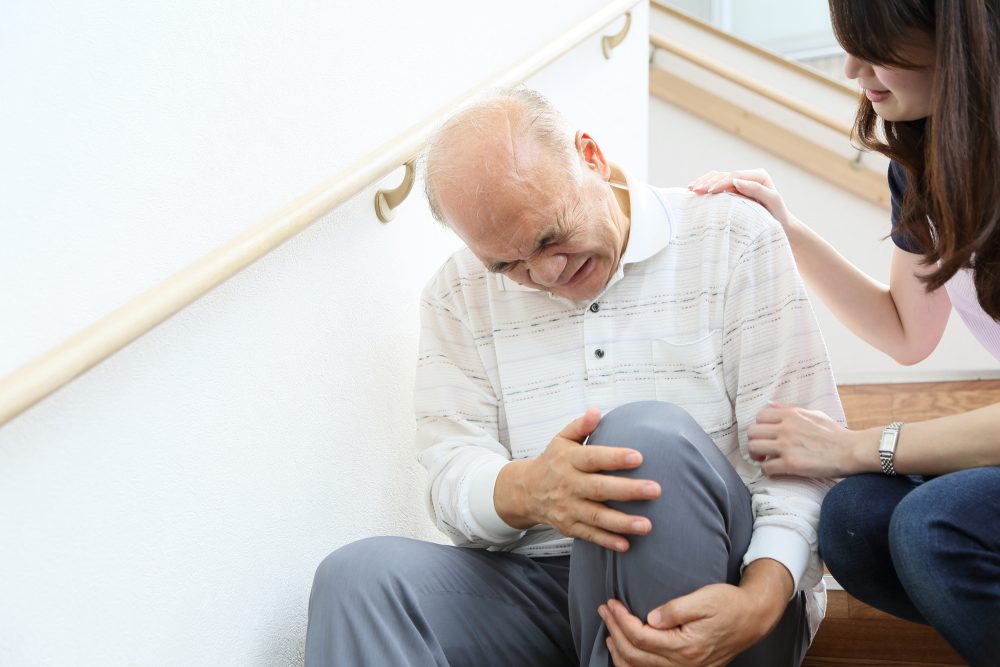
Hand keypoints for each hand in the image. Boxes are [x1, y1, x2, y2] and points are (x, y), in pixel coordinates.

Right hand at [495, 408, 661, 551]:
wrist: (526, 491)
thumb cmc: (552, 462)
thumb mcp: (561, 439)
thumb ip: (581, 426)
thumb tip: (597, 411)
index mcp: (569, 460)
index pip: (593, 458)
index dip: (614, 458)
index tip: (638, 457)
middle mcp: (569, 485)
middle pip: (600, 488)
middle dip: (628, 490)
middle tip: (655, 490)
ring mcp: (569, 508)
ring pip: (597, 517)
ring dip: (622, 522)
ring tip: (647, 525)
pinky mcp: (569, 526)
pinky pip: (590, 535)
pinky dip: (607, 541)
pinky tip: (626, 545)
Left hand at [599, 581, 777, 666]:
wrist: (752, 618)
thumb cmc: (729, 604)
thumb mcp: (704, 599)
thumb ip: (675, 609)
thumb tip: (650, 618)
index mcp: (686, 646)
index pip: (641, 637)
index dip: (621, 620)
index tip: (611, 603)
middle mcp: (685, 665)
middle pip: (636, 655)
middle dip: (615, 631)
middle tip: (604, 610)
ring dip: (619, 650)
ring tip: (609, 630)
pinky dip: (632, 664)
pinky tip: (624, 651)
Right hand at [687, 169, 797, 232]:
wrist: (780, 227)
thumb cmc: (778, 216)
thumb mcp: (772, 202)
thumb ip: (757, 190)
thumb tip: (736, 181)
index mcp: (758, 176)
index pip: (735, 176)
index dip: (720, 182)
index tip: (709, 191)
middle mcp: (748, 177)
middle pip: (723, 175)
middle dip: (708, 182)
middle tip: (694, 190)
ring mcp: (739, 184)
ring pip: (717, 179)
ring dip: (703, 183)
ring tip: (690, 189)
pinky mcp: (733, 192)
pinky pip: (717, 186)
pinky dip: (705, 188)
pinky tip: (694, 192)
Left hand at [748, 400, 871, 476]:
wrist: (851, 450)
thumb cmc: (835, 434)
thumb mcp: (813, 414)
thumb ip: (791, 410)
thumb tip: (773, 404)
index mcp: (790, 414)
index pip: (759, 417)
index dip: (760, 427)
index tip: (766, 436)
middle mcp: (785, 428)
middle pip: (752, 433)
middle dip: (755, 442)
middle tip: (762, 450)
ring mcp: (787, 446)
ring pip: (754, 448)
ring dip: (757, 457)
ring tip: (766, 460)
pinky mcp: (791, 464)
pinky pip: (766, 468)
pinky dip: (768, 471)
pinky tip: (775, 471)